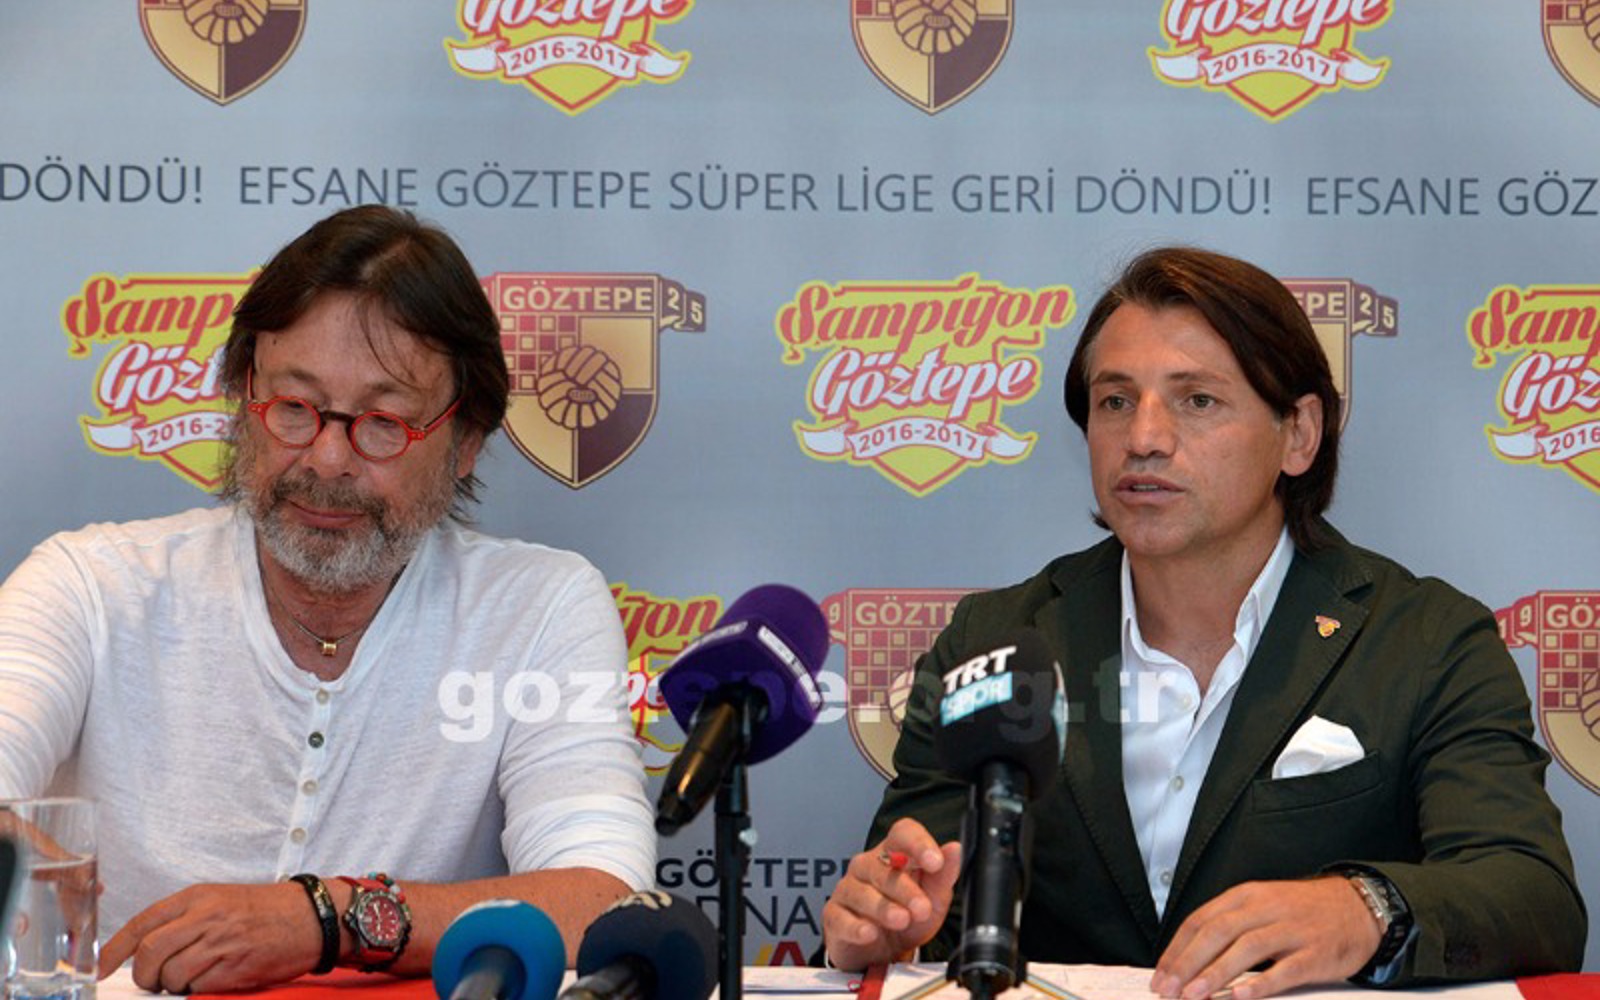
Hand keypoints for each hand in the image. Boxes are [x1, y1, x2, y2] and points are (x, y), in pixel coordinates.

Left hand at [98, 882, 327, 992]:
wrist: (310, 917)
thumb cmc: (263, 911)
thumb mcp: (219, 900)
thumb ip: (182, 920)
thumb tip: (143, 951)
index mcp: (198, 897)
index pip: (142, 923)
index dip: (114, 950)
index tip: (100, 968)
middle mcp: (207, 916)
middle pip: (150, 952)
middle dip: (144, 974)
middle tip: (153, 980)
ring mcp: (222, 942)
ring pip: (171, 975)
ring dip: (172, 986)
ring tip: (189, 979)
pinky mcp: (236, 967)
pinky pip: (198, 988)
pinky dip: (196, 990)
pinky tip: (211, 979)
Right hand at [821, 818, 961, 971]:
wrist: (884, 951)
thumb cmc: (908, 916)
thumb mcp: (934, 898)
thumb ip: (943, 876)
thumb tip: (955, 849)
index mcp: (894, 853)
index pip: (903, 834)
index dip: (918, 843)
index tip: (934, 861)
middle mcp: (868, 865)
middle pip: (882, 867)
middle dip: (905, 889)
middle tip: (921, 907)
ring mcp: (848, 889)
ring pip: (862, 892)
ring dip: (883, 907)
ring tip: (901, 920)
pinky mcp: (834, 915)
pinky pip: (842, 918)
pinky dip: (856, 927)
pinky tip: (869, 932)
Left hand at [1151, 877, 1381, 998]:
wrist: (1358, 907)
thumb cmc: (1301, 912)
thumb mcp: (1261, 905)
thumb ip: (1228, 926)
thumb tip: (1188, 960)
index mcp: (1246, 896)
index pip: (1200, 921)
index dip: (1177, 950)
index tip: (1160, 976)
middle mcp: (1265, 908)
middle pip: (1217, 933)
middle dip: (1188, 963)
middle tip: (1168, 991)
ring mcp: (1292, 930)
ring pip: (1247, 949)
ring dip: (1216, 973)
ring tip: (1194, 996)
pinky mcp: (1316, 952)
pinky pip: (1286, 969)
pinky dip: (1262, 982)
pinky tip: (1242, 996)